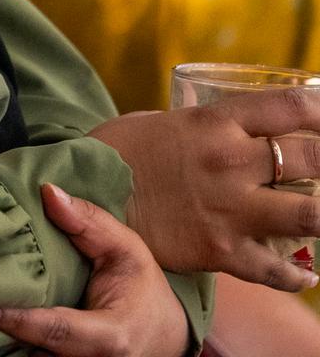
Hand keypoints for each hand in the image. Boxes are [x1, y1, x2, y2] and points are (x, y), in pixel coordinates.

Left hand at [0, 184, 186, 356]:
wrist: (166, 332)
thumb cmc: (142, 287)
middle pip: (39, 350)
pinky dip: (20, 339)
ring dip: (10, 336)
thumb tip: (48, 192)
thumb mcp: (126, 247)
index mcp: (111, 335)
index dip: (19, 320)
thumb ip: (88, 221)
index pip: (56, 331)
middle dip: (6, 327)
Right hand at [90, 93, 319, 289]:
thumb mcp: (161, 121)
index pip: (289, 107)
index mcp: (214, 122)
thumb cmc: (115, 150)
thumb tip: (228, 132)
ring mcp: (231, 209)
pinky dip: (298, 274)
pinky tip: (307, 273)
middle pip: (313, 158)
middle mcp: (231, 162)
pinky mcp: (222, 251)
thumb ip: (201, 128)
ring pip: (311, 214)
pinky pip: (278, 269)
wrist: (85, 195)